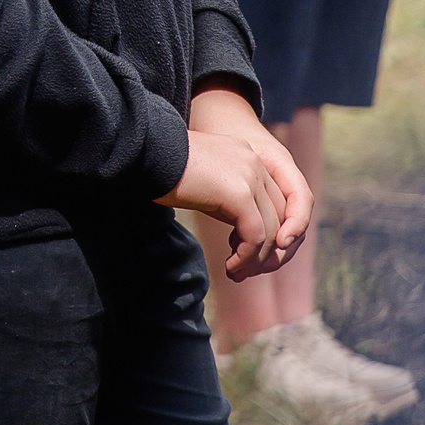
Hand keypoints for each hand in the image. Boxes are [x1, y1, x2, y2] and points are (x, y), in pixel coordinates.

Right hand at [158, 90, 311, 280]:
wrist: (146, 151)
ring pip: (270, 231)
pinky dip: (246, 257)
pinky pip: (255, 235)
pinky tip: (230, 267)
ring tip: (237, 273)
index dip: (266, 232)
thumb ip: (229, 197)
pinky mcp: (240, 194)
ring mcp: (250, 177)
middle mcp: (255, 163)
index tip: (244, 252)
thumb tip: (242, 231)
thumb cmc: (164, 167)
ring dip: (256, 259)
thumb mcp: (208, 180)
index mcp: (248, 156)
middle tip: (245, 271)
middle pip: (279, 216)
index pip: (274, 201)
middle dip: (267, 250)